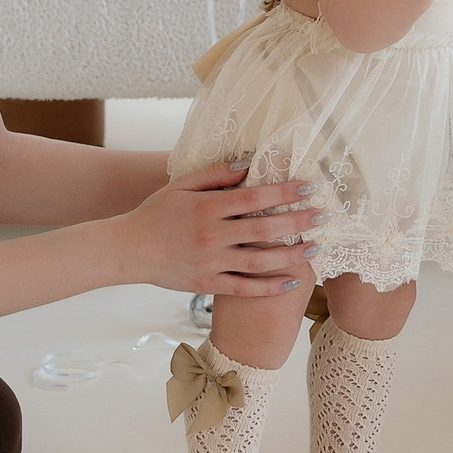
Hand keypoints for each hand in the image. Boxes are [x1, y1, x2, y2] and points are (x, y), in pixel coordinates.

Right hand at [119, 164, 320, 296]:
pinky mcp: (207, 285)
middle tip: (324, 216)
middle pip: (264, 229)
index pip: (255, 198)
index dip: (285, 192)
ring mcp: (211, 263)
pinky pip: (245, 288)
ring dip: (292, 255)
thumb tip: (248, 164)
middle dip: (298, 222)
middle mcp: (212, 236)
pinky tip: (293, 280)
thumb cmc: (156, 213)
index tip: (309, 188)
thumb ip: (215, 173)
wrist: (128, 250)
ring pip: (260, 261)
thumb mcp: (181, 185)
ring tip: (317, 248)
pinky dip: (270, 287)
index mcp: (208, 207)